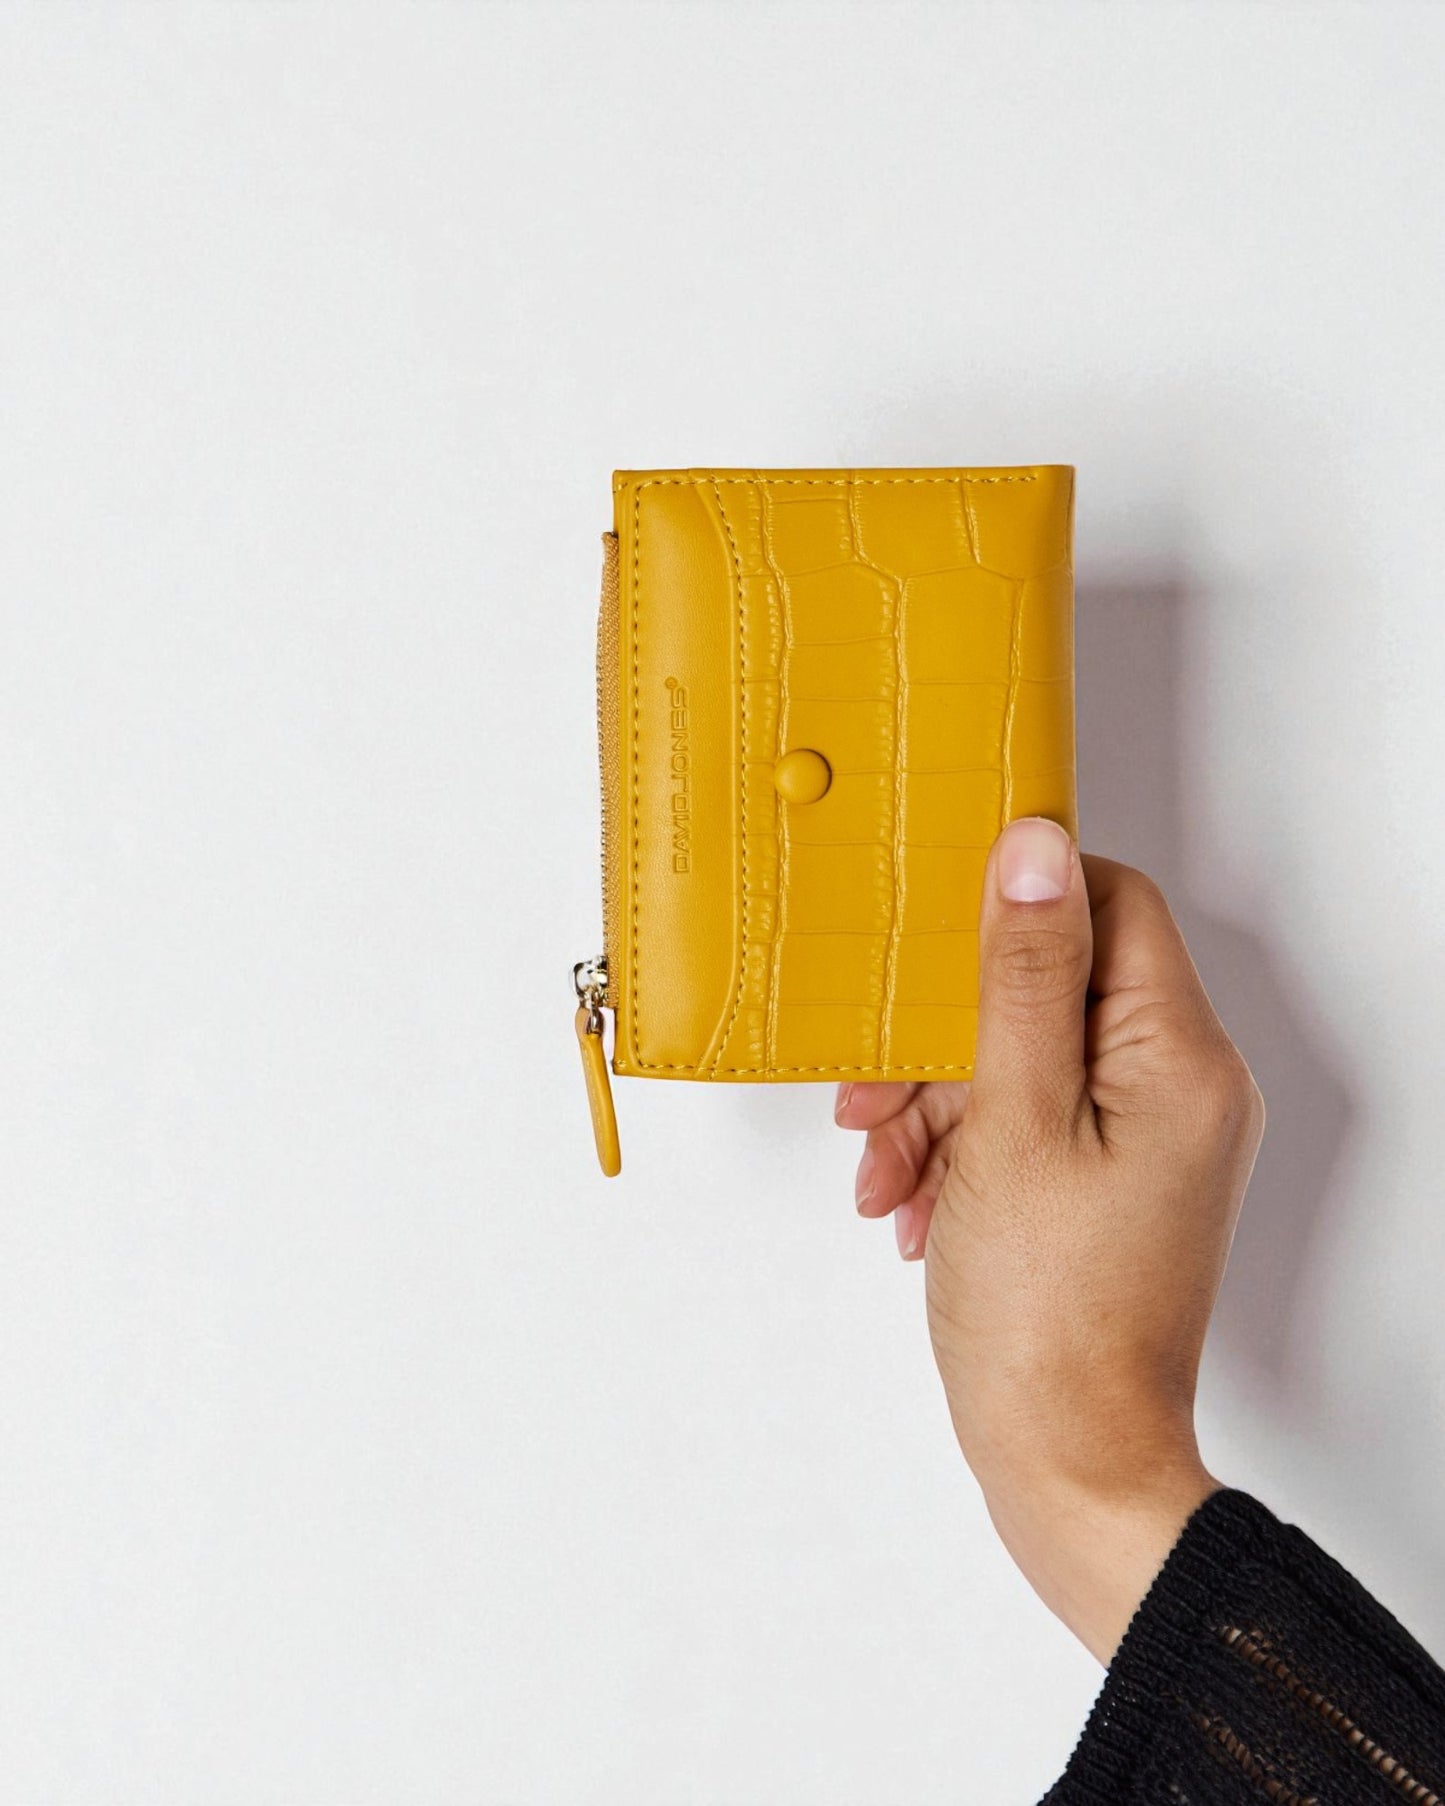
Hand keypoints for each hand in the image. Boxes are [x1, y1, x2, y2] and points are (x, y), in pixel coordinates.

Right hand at [834, 817, 1265, 1662]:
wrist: (1069, 1464)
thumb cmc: (1047, 1315)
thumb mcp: (1014, 1121)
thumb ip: (1021, 976)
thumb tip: (1035, 847)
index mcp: (1178, 1057)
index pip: (1110, 904)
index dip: (1016, 902)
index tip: (930, 927)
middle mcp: (1181, 1088)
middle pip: (1051, 988)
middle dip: (944, 1037)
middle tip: (873, 1094)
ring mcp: (1147, 1140)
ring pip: (1023, 1058)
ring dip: (934, 1104)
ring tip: (878, 1174)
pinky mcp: (1111, 1182)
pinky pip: (1026, 1121)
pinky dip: (957, 1149)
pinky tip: (905, 1204)